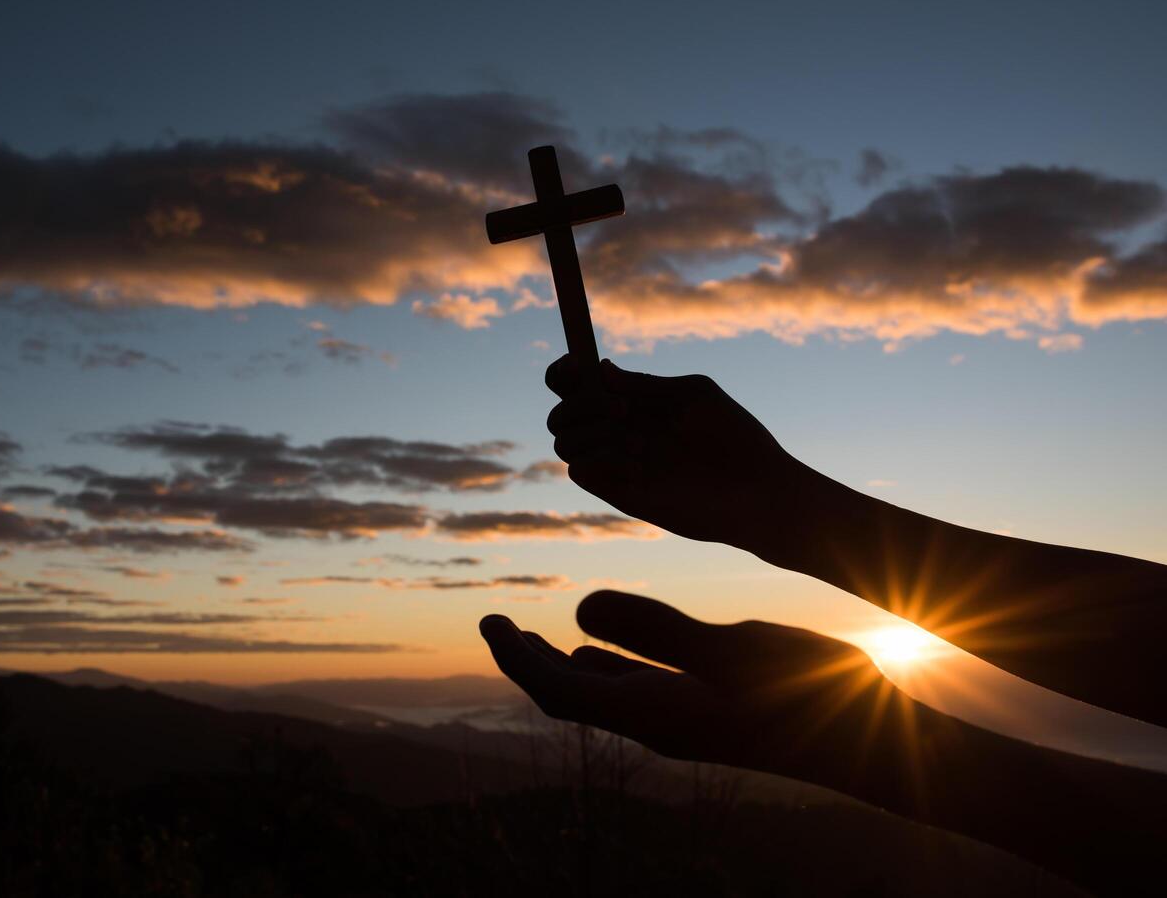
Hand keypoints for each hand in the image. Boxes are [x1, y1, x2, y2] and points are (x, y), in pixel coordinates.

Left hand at [480, 590, 918, 799]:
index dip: (516, 659)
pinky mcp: (702, 713)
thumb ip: (656, 632)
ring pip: (597, 697)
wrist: (870, 742)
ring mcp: (679, 722)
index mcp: (653, 714)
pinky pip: (630, 693)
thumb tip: (576, 615)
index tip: (487, 621)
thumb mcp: (731, 651)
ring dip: (557, 667)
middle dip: (524, 664)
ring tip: (527, 638)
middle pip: (567, 698)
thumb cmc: (808, 693)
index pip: (559, 691)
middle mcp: (655, 724)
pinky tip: (597, 651)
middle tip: (492, 624)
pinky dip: (601, 667)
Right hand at [545, 356, 813, 557]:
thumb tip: (600, 369)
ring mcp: (616, 463)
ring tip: (640, 444)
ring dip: (591, 433)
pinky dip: (598, 461)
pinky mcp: (619, 494)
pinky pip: (579, 471)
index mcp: (634, 402)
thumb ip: (645, 384)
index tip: (575, 363)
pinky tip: (638, 467)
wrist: (757, 491)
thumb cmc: (735, 437)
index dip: (564, 371)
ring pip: (564, 441)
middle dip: (581, 402)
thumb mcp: (693, 396)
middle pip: (561, 412)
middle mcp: (618, 432)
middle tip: (623, 408)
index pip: (578, 384)